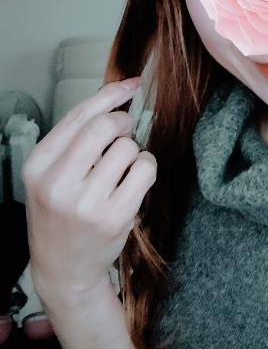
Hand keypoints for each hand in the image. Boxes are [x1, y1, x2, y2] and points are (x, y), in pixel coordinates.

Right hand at [21, 76, 156, 301]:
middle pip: (105, 125)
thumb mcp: (52, 173)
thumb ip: (77, 136)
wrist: (64, 267)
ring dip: (133, 151)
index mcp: (38, 165)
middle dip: (123, 123)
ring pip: (128, 147)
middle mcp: (56, 183)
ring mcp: (85, 203)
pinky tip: (133, 180)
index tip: (132, 83)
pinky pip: (145, 168)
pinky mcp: (113, 217)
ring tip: (121, 169)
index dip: (111, 93)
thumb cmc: (61, 213)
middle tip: (123, 135)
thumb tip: (119, 92)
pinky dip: (146, 167)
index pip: (79, 115)